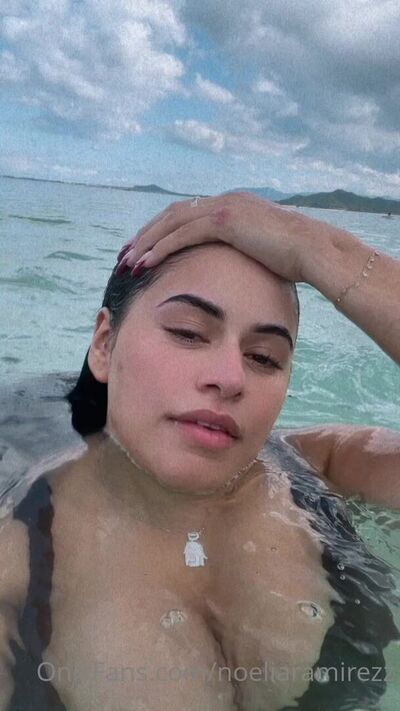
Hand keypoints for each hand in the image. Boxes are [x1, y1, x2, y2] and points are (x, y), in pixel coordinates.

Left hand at [116, 192, 336, 282]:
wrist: (314, 251)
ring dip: (147, 243)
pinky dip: (161, 248)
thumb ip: (243, 251)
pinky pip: (183, 233)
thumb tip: (234, 269)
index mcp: (232, 206)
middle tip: (126, 255)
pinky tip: (146, 263)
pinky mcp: (226, 220)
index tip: (145, 250)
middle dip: (146, 236)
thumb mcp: (262, 251)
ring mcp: (225, 207)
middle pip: (172, 215)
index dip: (162, 232)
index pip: (186, 215)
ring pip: (172, 222)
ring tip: (128, 262)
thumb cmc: (294, 259)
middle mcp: (225, 201)